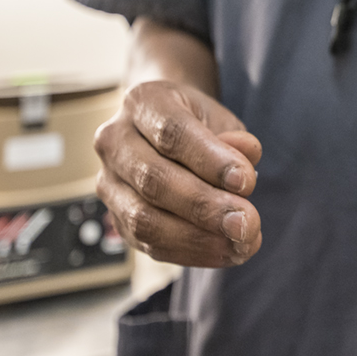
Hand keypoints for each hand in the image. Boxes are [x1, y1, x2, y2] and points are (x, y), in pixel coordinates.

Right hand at [94, 81, 262, 267]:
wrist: (164, 126)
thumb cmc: (198, 123)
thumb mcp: (221, 119)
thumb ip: (234, 140)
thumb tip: (245, 165)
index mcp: (144, 102)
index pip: (172, 133)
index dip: (210, 161)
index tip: (247, 182)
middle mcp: (115, 140)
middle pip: (154, 180)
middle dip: (205, 206)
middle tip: (247, 222)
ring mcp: (109, 182)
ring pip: (144, 219)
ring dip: (198, 238)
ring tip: (241, 244)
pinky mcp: (116, 217)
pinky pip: (148, 243)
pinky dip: (191, 252)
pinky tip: (225, 252)